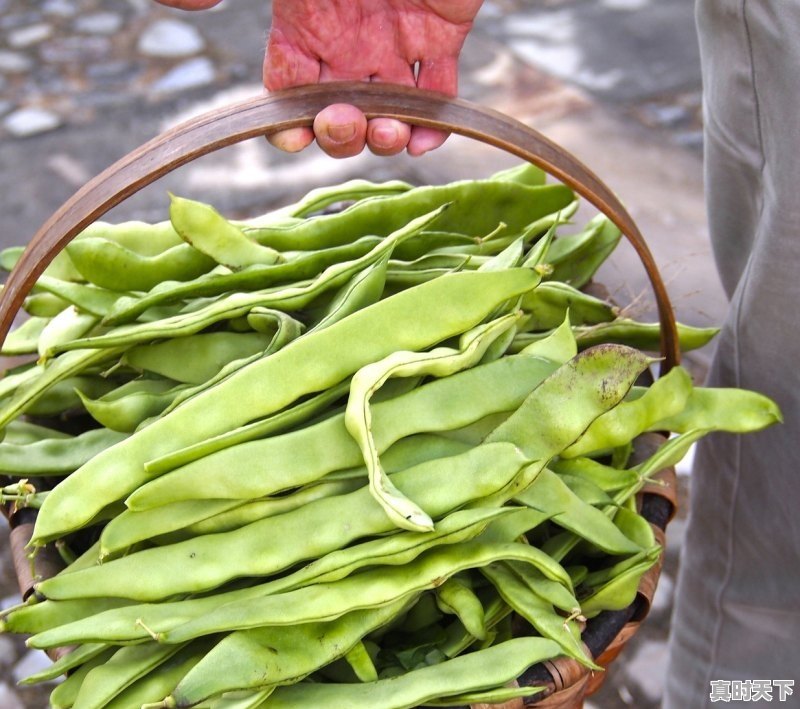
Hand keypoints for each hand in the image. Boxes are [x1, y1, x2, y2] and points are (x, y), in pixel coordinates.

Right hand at [155, 0, 482, 157]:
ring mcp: (392, 46)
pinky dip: (433, 124)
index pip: (286, 90)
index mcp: (303, 26)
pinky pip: (438, 94)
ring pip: (386, 115)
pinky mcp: (440, 39)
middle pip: (336, 114)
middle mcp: (346, 46)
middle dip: (337, 134)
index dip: (287, 125)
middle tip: (343, 121)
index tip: (294, 133)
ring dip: (382, 139)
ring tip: (388, 132)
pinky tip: (424, 136)